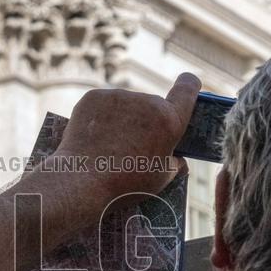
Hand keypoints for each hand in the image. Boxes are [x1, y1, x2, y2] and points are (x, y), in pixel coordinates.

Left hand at [54, 74, 200, 200]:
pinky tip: (94, 137)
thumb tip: (178, 160)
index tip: (187, 85)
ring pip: (126, 105)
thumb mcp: (161, 179)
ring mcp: (118, 96)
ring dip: (123, 119)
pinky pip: (104, 104)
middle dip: (147, 121)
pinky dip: (101, 117)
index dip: (189, 86)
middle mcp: (146, 101)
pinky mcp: (94, 97)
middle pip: (152, 105)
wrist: (81, 182)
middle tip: (133, 146)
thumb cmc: (125, 185)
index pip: (187, 87)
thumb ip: (175, 163)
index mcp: (169, 120)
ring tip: (109, 147)